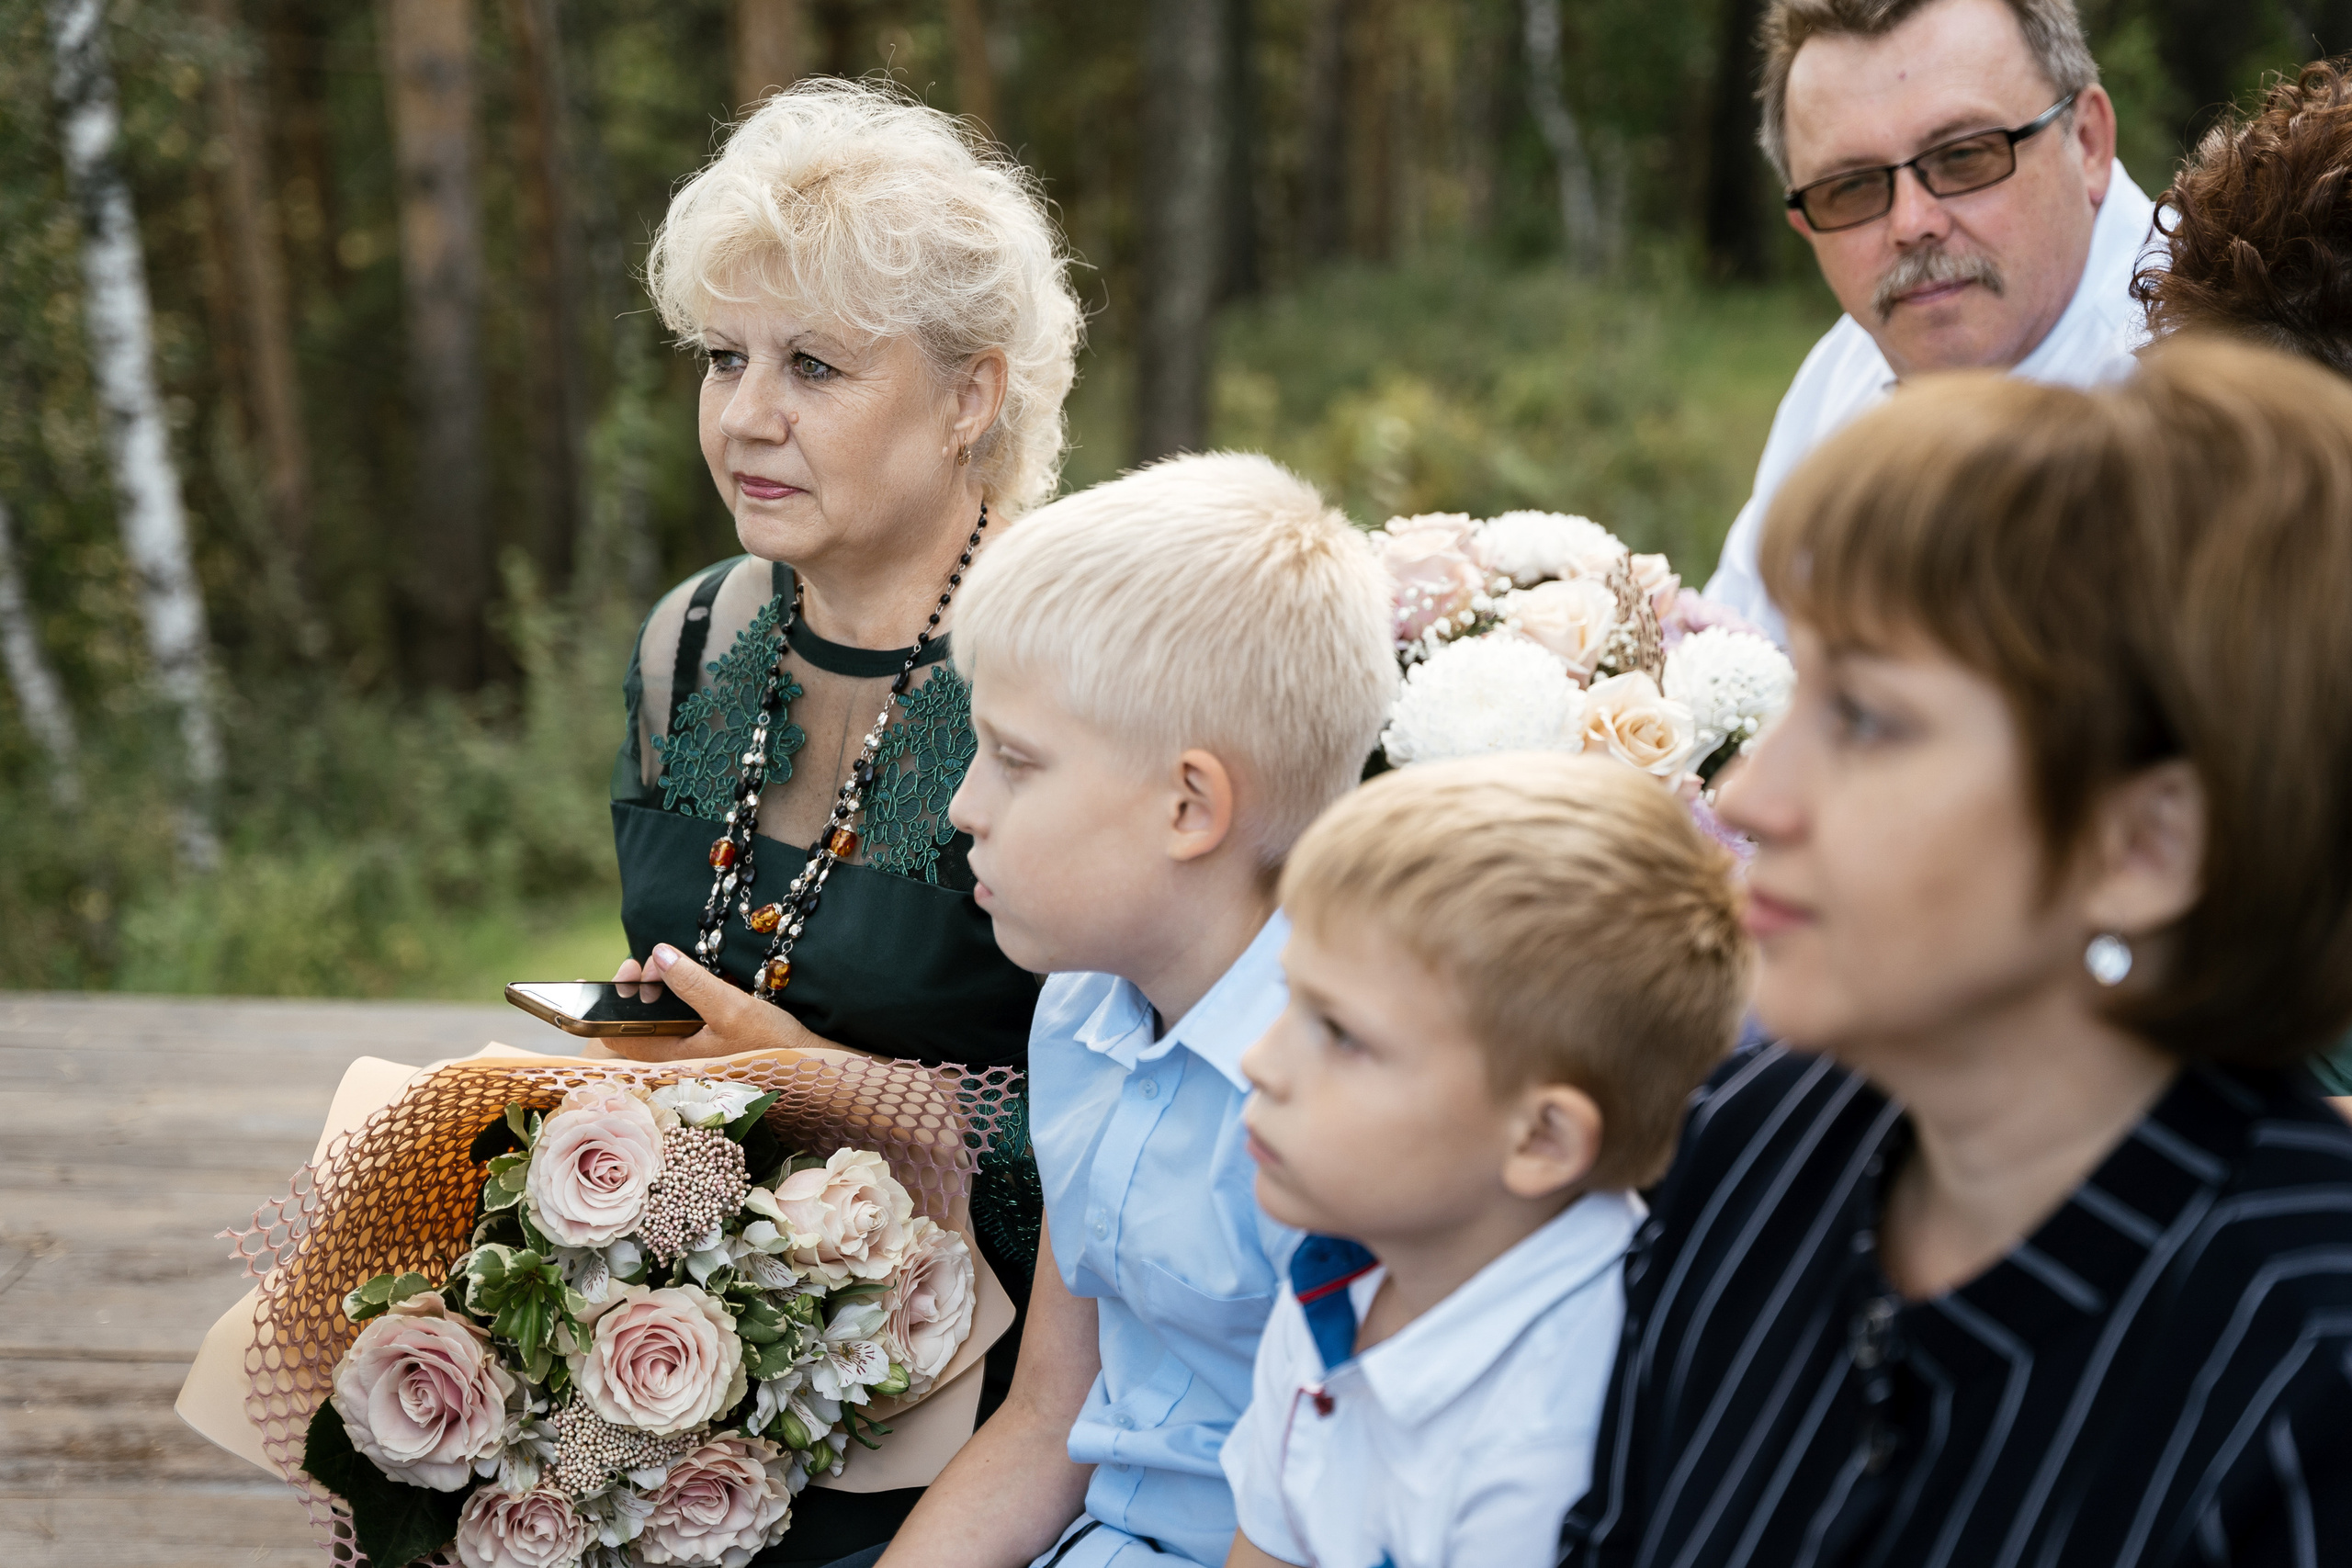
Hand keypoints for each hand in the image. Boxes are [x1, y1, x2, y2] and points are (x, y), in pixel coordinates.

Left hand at [600, 943, 827, 1062]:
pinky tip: (691, 987)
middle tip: (650, 964)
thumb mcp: (732, 1008)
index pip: (618, 1035)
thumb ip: (693, 983)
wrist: (810, 1069)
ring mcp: (691, 1057)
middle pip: (636, 1027)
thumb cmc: (772, 1045)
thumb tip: (658, 955)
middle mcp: (675, 1062)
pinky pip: (679, 1027)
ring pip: (658, 1025)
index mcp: (671, 1058)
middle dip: (637, 991)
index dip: (611, 1001)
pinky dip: (677, 1005)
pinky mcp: (708, 1051)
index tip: (629, 968)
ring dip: (657, 996)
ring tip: (668, 969)